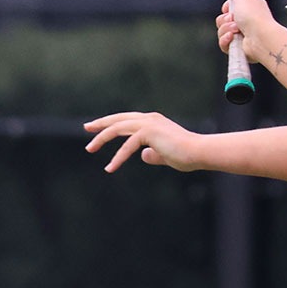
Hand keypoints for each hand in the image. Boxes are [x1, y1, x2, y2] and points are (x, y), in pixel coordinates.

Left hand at [82, 112, 206, 173]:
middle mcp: (149, 119)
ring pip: (117, 128)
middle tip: (86, 128)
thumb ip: (153, 154)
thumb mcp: (164, 155)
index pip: (126, 120)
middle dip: (101, 123)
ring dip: (101, 138)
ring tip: (90, 149)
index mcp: (152, 122)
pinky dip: (118, 157)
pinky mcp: (149, 132)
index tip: (94, 127)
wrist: (199, 153)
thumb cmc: (186, 155)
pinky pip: (127, 145)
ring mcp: (149, 123)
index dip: (110, 122)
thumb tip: (143, 155)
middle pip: (118, 119)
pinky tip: (110, 168)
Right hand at [219, 0, 286, 68]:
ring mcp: (241, 33)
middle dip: (225, 20)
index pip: (230, 7)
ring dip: (226, 30)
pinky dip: (226, 41)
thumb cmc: (255, 18)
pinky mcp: (237, 45)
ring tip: (236, 30)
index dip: (226, 8)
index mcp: (249, 7)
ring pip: (221, 31)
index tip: (228, 8)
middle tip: (234, 20)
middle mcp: (246, 20)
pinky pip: (223, 43)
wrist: (260, 38)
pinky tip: (233, 38)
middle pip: (222, 19)